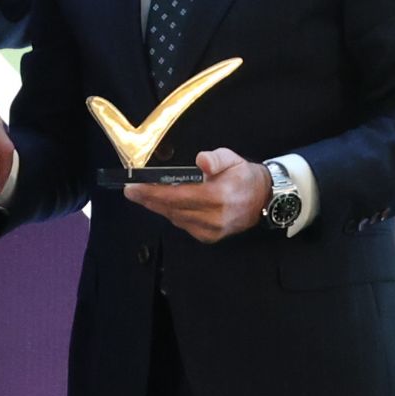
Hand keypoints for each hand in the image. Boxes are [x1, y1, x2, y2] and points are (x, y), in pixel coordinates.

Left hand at [124, 146, 265, 241]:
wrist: (263, 200)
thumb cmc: (244, 176)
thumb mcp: (232, 159)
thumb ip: (216, 159)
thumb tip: (201, 160)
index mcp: (219, 196)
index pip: (179, 195)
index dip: (154, 192)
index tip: (134, 187)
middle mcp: (214, 217)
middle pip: (172, 209)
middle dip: (149, 200)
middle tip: (131, 191)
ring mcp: (212, 230)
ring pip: (176, 218)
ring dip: (158, 207)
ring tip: (144, 195)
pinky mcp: (209, 237)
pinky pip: (183, 225)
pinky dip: (172, 214)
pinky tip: (165, 205)